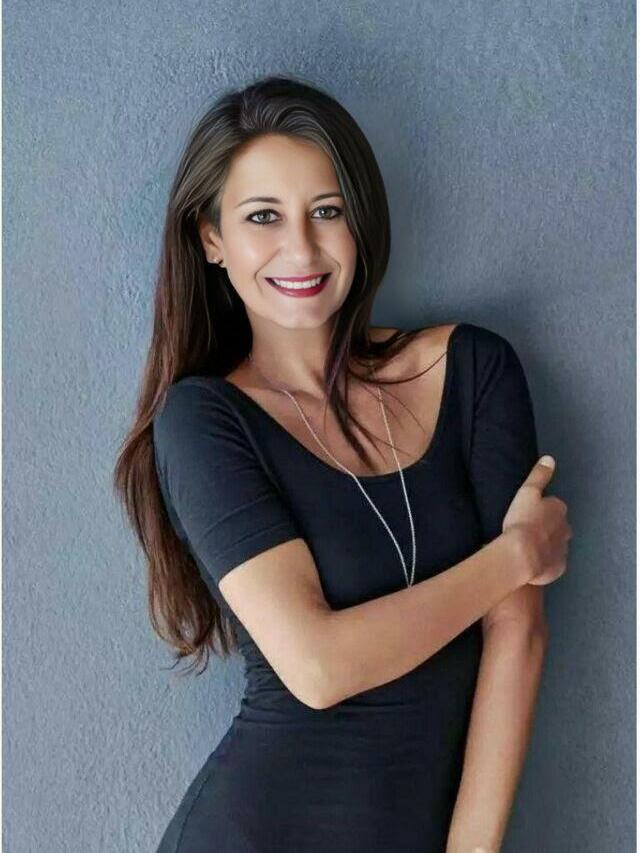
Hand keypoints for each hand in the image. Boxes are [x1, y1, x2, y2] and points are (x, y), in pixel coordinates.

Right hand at [502, 455, 572, 585]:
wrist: (521, 554)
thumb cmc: (522, 521)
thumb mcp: (527, 492)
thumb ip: (539, 475)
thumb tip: (549, 459)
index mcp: (559, 509)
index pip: (554, 507)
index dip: (541, 511)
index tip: (528, 515)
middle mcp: (566, 529)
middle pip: (558, 526)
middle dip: (547, 528)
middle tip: (527, 531)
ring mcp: (563, 550)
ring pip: (556, 544)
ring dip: (546, 545)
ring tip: (527, 547)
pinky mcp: (558, 568)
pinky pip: (552, 562)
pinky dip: (544, 561)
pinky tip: (531, 561)